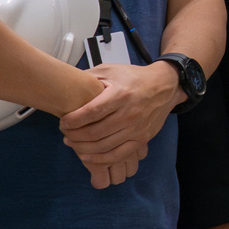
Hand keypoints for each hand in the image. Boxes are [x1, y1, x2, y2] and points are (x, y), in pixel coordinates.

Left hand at [58, 62, 181, 185]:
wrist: (164, 86)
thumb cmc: (135, 78)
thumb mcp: (111, 70)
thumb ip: (89, 76)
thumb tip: (68, 83)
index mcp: (120, 94)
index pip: (91, 112)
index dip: (74, 120)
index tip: (63, 122)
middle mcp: (129, 113)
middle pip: (95, 132)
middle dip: (74, 135)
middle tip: (64, 132)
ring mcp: (136, 129)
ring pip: (104, 146)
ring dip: (83, 147)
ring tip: (72, 142)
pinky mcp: (141, 139)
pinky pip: (118, 155)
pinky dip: (100, 159)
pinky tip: (87, 155)